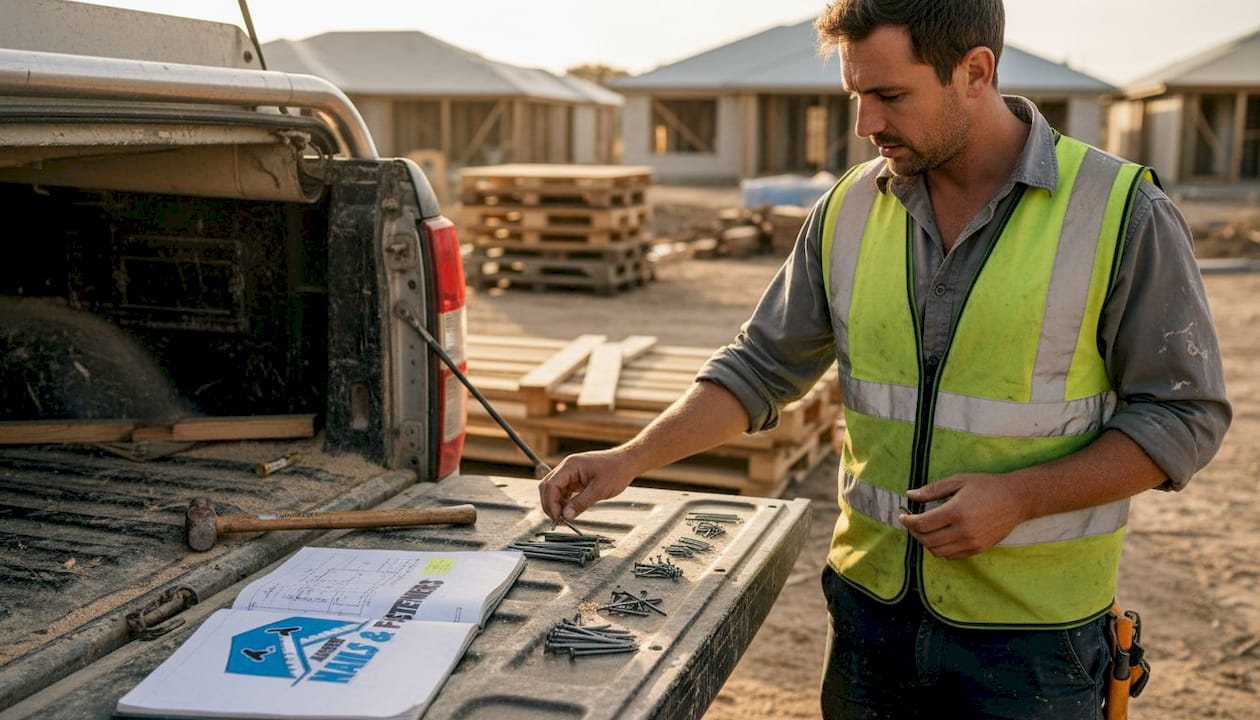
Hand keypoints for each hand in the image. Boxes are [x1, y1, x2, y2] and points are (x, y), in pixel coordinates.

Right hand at [538, 448, 636, 521]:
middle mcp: (567, 467)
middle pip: (548, 487)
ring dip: (557, 504)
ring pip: (555, 490)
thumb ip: (581, 503)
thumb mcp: (599, 490)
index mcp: (570, 465)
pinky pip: (564, 491)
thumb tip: (566, 516)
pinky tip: (569, 510)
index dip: (551, 503)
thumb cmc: (616, 471)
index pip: (551, 485)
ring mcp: (571, 472)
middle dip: (550, 504)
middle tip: (557, 520)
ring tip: (564, 517)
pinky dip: (564, 501)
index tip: (557, 518)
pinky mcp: (576, 478)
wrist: (627, 462)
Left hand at [899, 473, 1031, 559]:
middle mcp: (963, 530)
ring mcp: (972, 542)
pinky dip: (941, 549)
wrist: (1016, 500)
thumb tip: (910, 495)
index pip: (922, 524)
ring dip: (926, 542)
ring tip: (924, 531)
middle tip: (911, 523)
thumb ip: (933, 490)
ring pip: (938, 551)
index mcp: (956, 512)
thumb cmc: (987, 486)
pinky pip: (952, 556)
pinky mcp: (978, 549)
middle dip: (914, 532)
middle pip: (927, 540)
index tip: (903, 516)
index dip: (908, 521)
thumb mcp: (959, 481)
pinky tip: (940, 537)